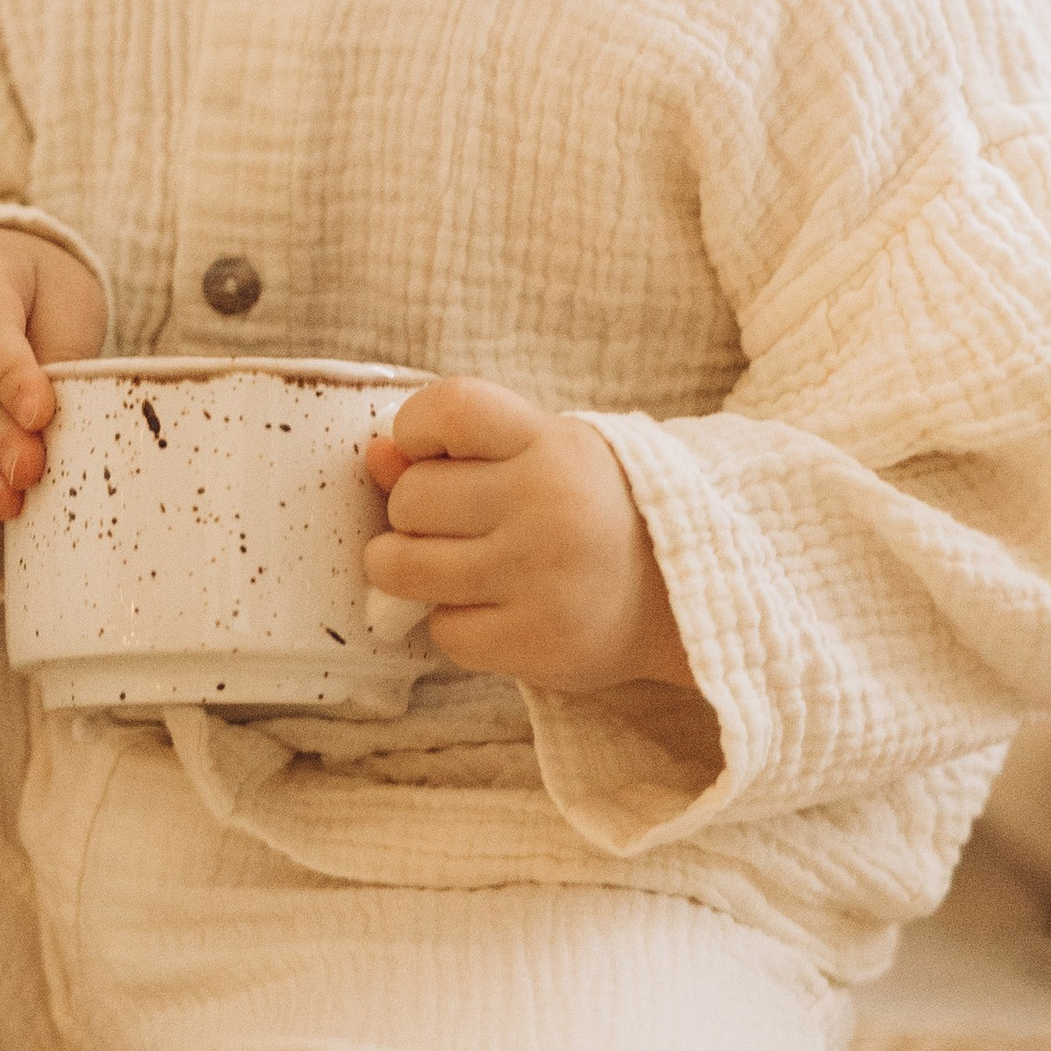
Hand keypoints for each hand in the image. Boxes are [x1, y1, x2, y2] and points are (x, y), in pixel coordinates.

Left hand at [364, 378, 694, 697]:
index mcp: (548, 442)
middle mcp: (547, 503)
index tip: (429, 450)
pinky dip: (454, 623)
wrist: (675, 597)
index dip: (415, 426)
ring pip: (405, 567)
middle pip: (412, 497)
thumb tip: (375, 456)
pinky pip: (443, 631)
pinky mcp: (538, 642)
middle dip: (414, 514)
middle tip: (454, 524)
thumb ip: (454, 452)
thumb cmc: (586, 511)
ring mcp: (542, 576)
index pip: (450, 408)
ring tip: (447, 567)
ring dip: (408, 569)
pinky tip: (492, 610)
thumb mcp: (537, 457)